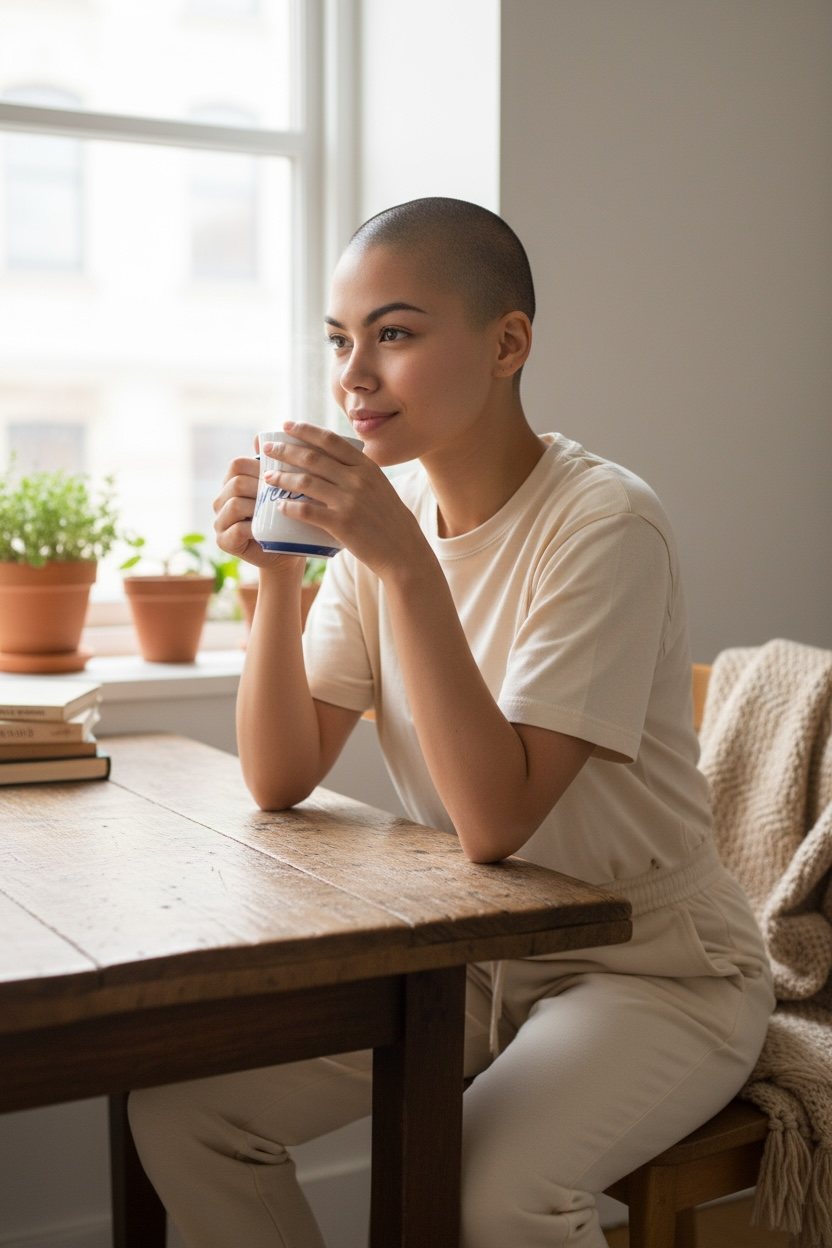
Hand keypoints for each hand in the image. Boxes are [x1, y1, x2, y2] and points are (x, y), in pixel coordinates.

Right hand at [212, 437, 303, 573]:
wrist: (288, 553)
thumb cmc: (287, 518)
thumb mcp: (285, 489)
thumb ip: (275, 466)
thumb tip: (262, 436)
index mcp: (233, 483)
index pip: (238, 464)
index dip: (259, 466)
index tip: (281, 474)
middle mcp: (222, 500)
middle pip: (235, 481)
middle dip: (260, 486)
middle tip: (283, 494)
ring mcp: (220, 521)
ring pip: (234, 503)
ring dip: (257, 506)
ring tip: (277, 510)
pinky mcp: (224, 541)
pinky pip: (236, 529)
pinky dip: (253, 528)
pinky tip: (268, 528)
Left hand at [262, 422, 427, 579]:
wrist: (402, 549)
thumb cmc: (388, 518)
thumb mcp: (378, 486)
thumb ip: (357, 471)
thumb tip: (329, 459)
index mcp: (366, 466)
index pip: (331, 440)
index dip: (306, 430)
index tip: (287, 425)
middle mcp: (357, 479)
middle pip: (313, 457)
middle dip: (285, 450)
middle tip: (268, 448)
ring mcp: (349, 501)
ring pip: (306, 481)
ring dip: (282, 477)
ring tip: (267, 477)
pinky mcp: (341, 523)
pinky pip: (307, 510)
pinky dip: (289, 506)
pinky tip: (278, 505)